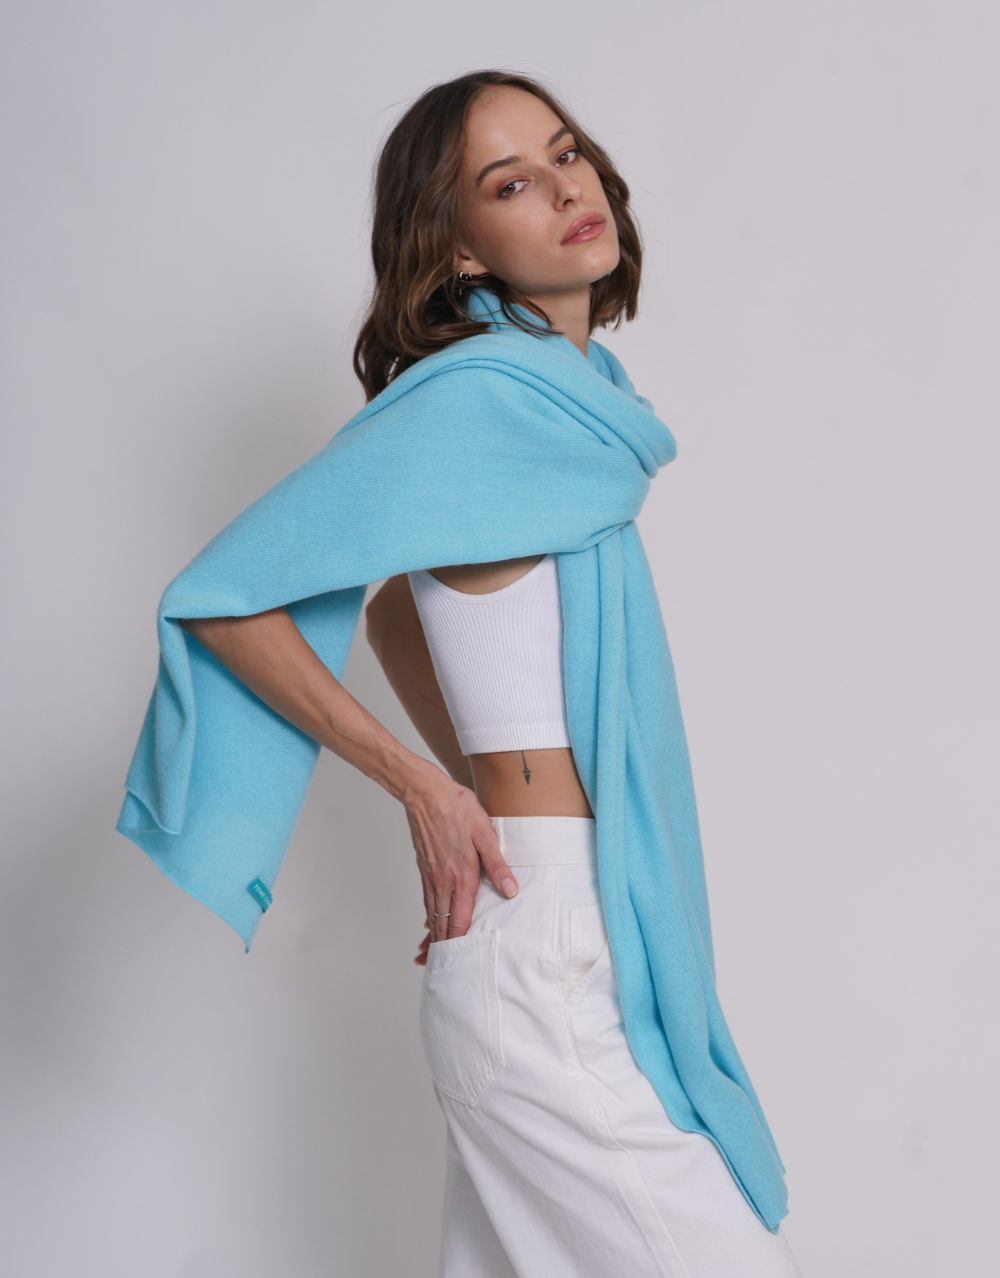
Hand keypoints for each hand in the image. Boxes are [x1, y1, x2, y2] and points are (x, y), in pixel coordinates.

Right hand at [402, 761, 518, 964]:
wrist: (425, 793)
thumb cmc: (458, 809)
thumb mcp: (486, 834)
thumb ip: (498, 865)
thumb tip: (511, 892)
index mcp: (462, 875)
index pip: (460, 920)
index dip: (461, 944)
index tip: (461, 964)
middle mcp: (443, 881)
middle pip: (442, 924)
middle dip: (443, 949)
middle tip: (442, 969)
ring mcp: (431, 876)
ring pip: (432, 915)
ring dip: (434, 936)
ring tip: (434, 955)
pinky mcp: (425, 868)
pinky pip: (427, 901)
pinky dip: (429, 918)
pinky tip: (432, 923)